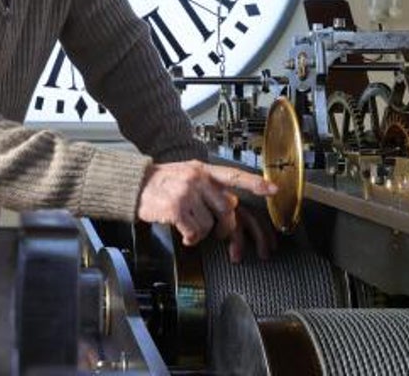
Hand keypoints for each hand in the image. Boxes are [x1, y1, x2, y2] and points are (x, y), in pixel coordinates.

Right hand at [135, 161, 276, 254]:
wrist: (135, 185)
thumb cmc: (162, 182)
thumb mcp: (187, 174)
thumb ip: (210, 186)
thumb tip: (231, 202)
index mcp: (203, 170)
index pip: (234, 176)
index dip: (255, 184)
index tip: (274, 189)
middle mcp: (197, 179)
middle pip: (227, 209)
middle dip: (224, 227)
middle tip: (217, 232)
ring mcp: (187, 193)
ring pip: (209, 224)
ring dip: (201, 232)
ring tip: (189, 228)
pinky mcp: (177, 208)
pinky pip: (194, 232)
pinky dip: (190, 238)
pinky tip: (184, 234)